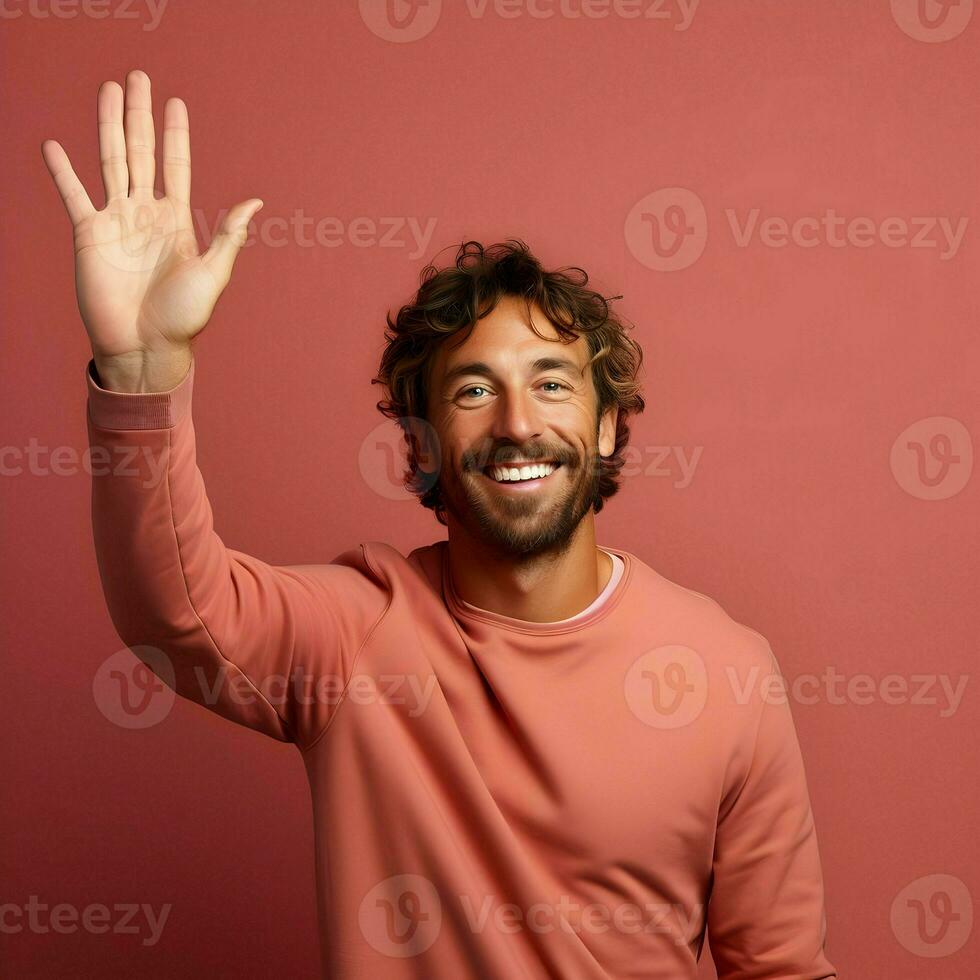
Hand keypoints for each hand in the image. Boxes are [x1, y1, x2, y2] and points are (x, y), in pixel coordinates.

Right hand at [41, 69, 262, 368]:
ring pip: (110, 161)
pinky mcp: (88, 235)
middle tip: (137, 76)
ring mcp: (116, 221)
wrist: (145, 347)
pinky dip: (62, 171)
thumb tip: (255, 201)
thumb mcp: (214, 273)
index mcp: (177, 220)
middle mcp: (146, 214)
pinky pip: (73, 194)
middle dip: (139, 114)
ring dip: (108, 125)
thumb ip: (229, 234)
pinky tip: (54, 146)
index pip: (176, 165)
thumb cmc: (184, 318)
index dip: (175, 134)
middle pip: (142, 151)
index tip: (176, 102)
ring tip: (108, 90)